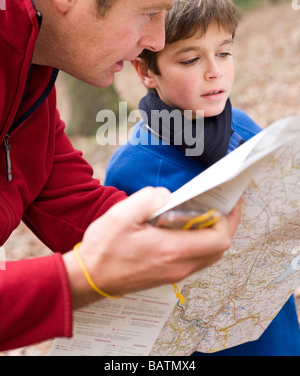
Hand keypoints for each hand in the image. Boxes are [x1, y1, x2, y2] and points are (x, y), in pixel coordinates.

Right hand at [63, 188, 240, 307]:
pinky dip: (201, 243)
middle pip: (219, 248)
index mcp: (171, 250)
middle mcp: (179, 266)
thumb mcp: (122, 214)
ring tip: (207, 212)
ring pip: (209, 255)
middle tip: (223, 204)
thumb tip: (168, 196)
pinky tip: (188, 227)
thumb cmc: (104, 248)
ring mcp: (174, 273)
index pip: (219, 238)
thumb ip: (149, 199)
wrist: (90, 279)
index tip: (231, 200)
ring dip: (214, 234)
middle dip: (226, 225)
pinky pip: (196, 259)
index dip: (230, 218)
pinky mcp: (168, 275)